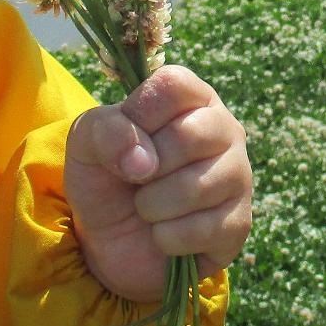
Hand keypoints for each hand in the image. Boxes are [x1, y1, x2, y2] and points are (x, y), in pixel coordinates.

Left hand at [64, 65, 253, 303]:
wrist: (111, 240)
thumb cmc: (107, 177)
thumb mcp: (86, 144)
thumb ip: (105, 131)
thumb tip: (143, 162)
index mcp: (191, 97)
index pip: (174, 85)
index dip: (141, 113)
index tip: (127, 136)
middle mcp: (224, 129)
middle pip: (189, 135)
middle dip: (146, 168)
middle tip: (137, 179)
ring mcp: (238, 175)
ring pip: (196, 187)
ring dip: (152, 206)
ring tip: (148, 207)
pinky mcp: (239, 222)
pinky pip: (202, 230)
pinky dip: (167, 237)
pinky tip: (165, 232)